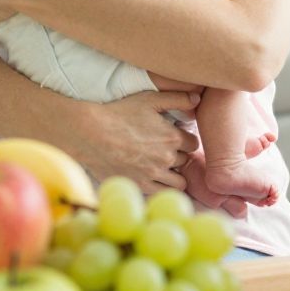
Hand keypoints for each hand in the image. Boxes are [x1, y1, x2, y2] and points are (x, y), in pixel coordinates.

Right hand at [73, 91, 201, 192]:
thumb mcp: (150, 99)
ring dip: (173, 174)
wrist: (91, 133)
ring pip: (179, 182)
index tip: (174, 138)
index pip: (193, 143)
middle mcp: (167, 158)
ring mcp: (154, 174)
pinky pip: (162, 192)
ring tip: (160, 166)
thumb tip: (198, 98)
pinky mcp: (140, 185)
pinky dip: (161, 187)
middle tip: (163, 150)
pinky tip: (153, 178)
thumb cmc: (120, 113)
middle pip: (184, 161)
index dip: (185, 140)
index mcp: (173, 137)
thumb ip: (177, 97)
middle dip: (177, 156)